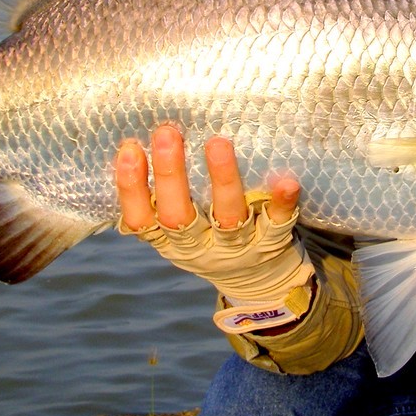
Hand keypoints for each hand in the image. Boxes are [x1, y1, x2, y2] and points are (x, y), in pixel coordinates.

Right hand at [115, 124, 314, 332]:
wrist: (258, 281)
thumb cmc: (209, 236)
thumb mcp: (179, 227)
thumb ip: (166, 193)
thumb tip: (146, 136)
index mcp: (169, 240)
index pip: (141, 218)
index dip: (131, 187)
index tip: (129, 149)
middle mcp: (198, 246)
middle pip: (178, 216)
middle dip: (170, 175)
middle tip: (166, 133)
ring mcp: (236, 246)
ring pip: (227, 217)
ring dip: (222, 180)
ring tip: (217, 143)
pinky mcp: (270, 242)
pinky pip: (276, 223)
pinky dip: (281, 203)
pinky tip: (286, 181)